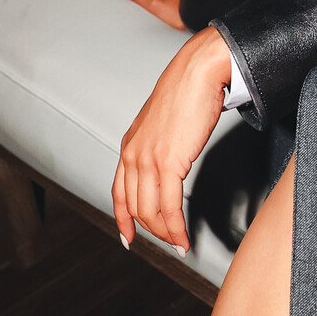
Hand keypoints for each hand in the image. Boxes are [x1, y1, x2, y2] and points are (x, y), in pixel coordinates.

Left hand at [113, 27, 230, 253]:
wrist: (197, 72)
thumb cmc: (187, 91)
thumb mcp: (162, 121)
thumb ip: (158, 142)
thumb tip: (168, 158)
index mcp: (130, 145)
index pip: (119, 192)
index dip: (122, 219)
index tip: (128, 237)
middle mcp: (133, 155)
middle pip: (135, 207)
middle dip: (152, 230)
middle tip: (170, 241)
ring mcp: (148, 160)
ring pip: (150, 212)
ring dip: (166, 234)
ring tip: (179, 243)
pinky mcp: (168, 163)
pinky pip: (170, 207)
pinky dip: (176, 228)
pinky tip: (184, 237)